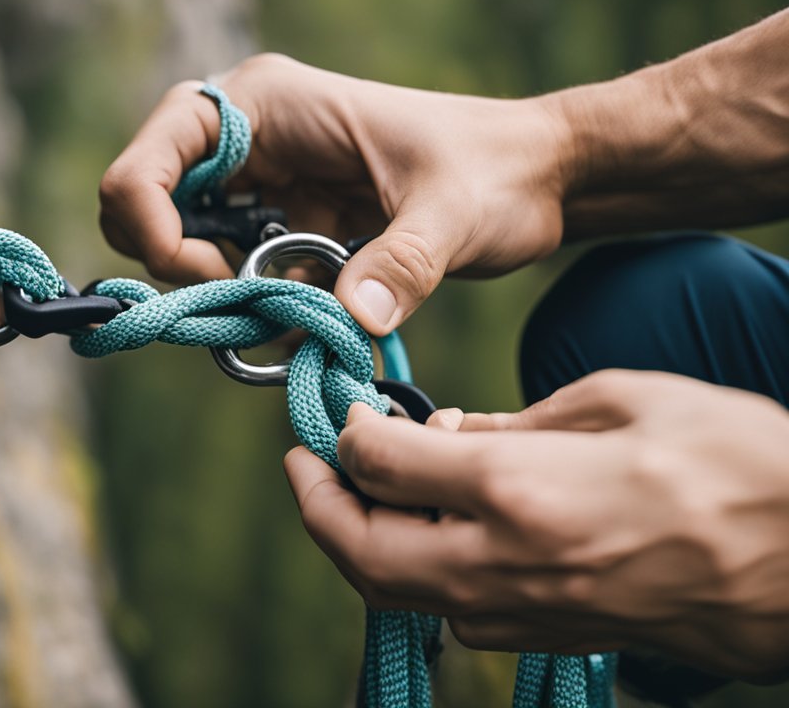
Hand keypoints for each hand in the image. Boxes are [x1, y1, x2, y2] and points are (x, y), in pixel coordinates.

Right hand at [99, 54, 570, 333]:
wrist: (535, 176)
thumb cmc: (496, 171)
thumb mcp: (452, 216)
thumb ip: (402, 264)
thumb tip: (353, 322)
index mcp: (264, 102)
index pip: (150, 159)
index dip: (152, 227)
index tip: (213, 279)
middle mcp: (245, 132)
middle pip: (145, 200)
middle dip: (175, 263)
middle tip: (244, 300)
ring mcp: (258, 173)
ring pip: (179, 236)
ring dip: (213, 286)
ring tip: (281, 308)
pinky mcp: (278, 214)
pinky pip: (227, 262)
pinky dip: (247, 298)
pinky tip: (301, 310)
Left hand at [283, 370, 788, 680]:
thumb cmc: (733, 461)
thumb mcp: (619, 400)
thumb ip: (518, 419)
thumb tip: (450, 432)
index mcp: (517, 488)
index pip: (380, 462)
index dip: (346, 430)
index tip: (344, 410)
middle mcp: (504, 562)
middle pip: (363, 549)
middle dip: (318, 504)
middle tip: (305, 463)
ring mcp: (526, 613)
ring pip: (400, 591)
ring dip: (362, 541)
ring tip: (358, 490)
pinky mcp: (551, 637)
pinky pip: (453, 610)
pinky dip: (417, 570)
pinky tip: (430, 528)